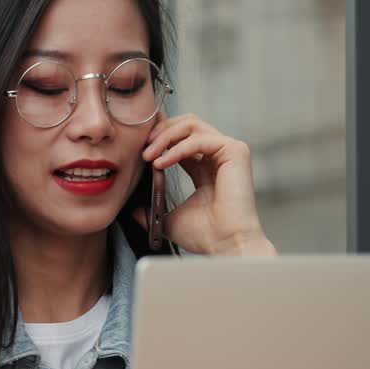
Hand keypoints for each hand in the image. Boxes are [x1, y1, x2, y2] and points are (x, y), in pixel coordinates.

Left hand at [136, 113, 276, 256]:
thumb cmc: (205, 236)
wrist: (226, 246)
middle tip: (141, 149)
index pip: (180, 137)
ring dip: (164, 137)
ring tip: (148, 155)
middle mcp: (218, 154)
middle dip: (160, 131)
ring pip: (191, 125)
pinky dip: (177, 149)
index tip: (138, 144)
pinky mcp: (236, 151)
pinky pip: (199, 139)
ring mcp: (229, 151)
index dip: (159, 135)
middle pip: (185, 123)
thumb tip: (133, 211)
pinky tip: (161, 164)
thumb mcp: (169, 219)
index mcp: (205, 166)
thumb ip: (153, 211)